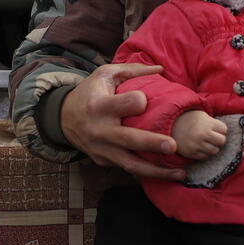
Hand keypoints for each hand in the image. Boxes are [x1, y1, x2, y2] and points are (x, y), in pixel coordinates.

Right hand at [60, 63, 185, 180]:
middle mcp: (99, 130)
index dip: (136, 101)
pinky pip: (126, 169)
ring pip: (129, 164)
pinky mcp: (103, 161)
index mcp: (100, 105)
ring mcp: (101, 149)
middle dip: (151, 144)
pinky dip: (146, 173)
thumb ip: (133, 70)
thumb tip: (161, 70)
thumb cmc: (90, 92)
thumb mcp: (105, 74)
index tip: (146, 100)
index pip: (122, 104)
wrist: (63, 118)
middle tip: (174, 146)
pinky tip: (166, 174)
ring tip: (180, 173)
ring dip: (156, 171)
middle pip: (127, 139)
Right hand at [172, 110, 226, 159]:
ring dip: (212, 147)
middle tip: (212, 136)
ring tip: (206, 142)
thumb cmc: (189, 119)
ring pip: (215, 151)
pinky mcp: (191, 153)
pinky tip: (200, 147)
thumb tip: (227, 132)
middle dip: (218, 139)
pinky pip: (205, 157)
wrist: (170, 126)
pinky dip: (204, 153)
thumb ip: (213, 122)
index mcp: (207, 123)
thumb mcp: (202, 115)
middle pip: (222, 141)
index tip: (214, 128)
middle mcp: (203, 135)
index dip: (220, 129)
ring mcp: (197, 145)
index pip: (224, 130)